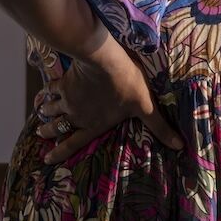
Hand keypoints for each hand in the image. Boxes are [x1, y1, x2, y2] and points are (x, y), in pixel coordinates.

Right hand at [35, 43, 184, 162]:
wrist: (104, 61)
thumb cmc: (127, 85)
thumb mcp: (146, 107)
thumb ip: (160, 127)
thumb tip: (180, 146)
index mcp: (94, 125)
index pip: (74, 142)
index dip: (60, 152)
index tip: (47, 158)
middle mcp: (77, 116)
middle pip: (58, 127)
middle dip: (48, 131)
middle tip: (40, 133)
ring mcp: (68, 99)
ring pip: (51, 109)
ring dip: (45, 112)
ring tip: (39, 113)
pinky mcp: (64, 82)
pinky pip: (50, 88)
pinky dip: (44, 92)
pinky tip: (42, 92)